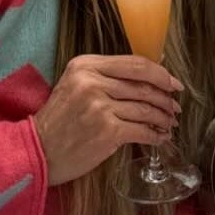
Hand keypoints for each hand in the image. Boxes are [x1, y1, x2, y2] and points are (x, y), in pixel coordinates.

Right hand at [33, 54, 181, 186]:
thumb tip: (149, 78)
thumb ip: (105, 77)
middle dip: (165, 97)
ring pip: (145, 108)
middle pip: (143, 85)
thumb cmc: (60, 120)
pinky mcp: (107, 131)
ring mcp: (100, 106)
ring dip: (163, 118)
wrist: (39, 150)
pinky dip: (155, 135)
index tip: (173, 84)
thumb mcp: (75, 85)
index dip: (160, 74)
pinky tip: (160, 138)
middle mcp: (92, 82)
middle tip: (175, 107)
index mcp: (85, 65)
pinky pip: (141, 130)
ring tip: (169, 123)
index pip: (134, 64)